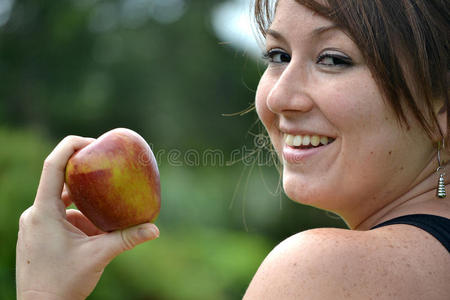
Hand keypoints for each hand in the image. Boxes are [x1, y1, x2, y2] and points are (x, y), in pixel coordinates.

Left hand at [16, 135, 159, 299]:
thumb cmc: (63, 284)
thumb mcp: (98, 257)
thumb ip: (127, 239)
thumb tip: (155, 229)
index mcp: (44, 212)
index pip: (52, 166)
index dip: (71, 146)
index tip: (93, 143)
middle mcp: (35, 214)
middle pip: (59, 182)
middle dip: (86, 178)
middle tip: (108, 171)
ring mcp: (34, 224)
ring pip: (62, 202)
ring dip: (84, 204)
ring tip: (104, 212)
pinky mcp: (38, 234)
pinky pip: (59, 216)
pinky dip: (78, 218)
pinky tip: (93, 232)